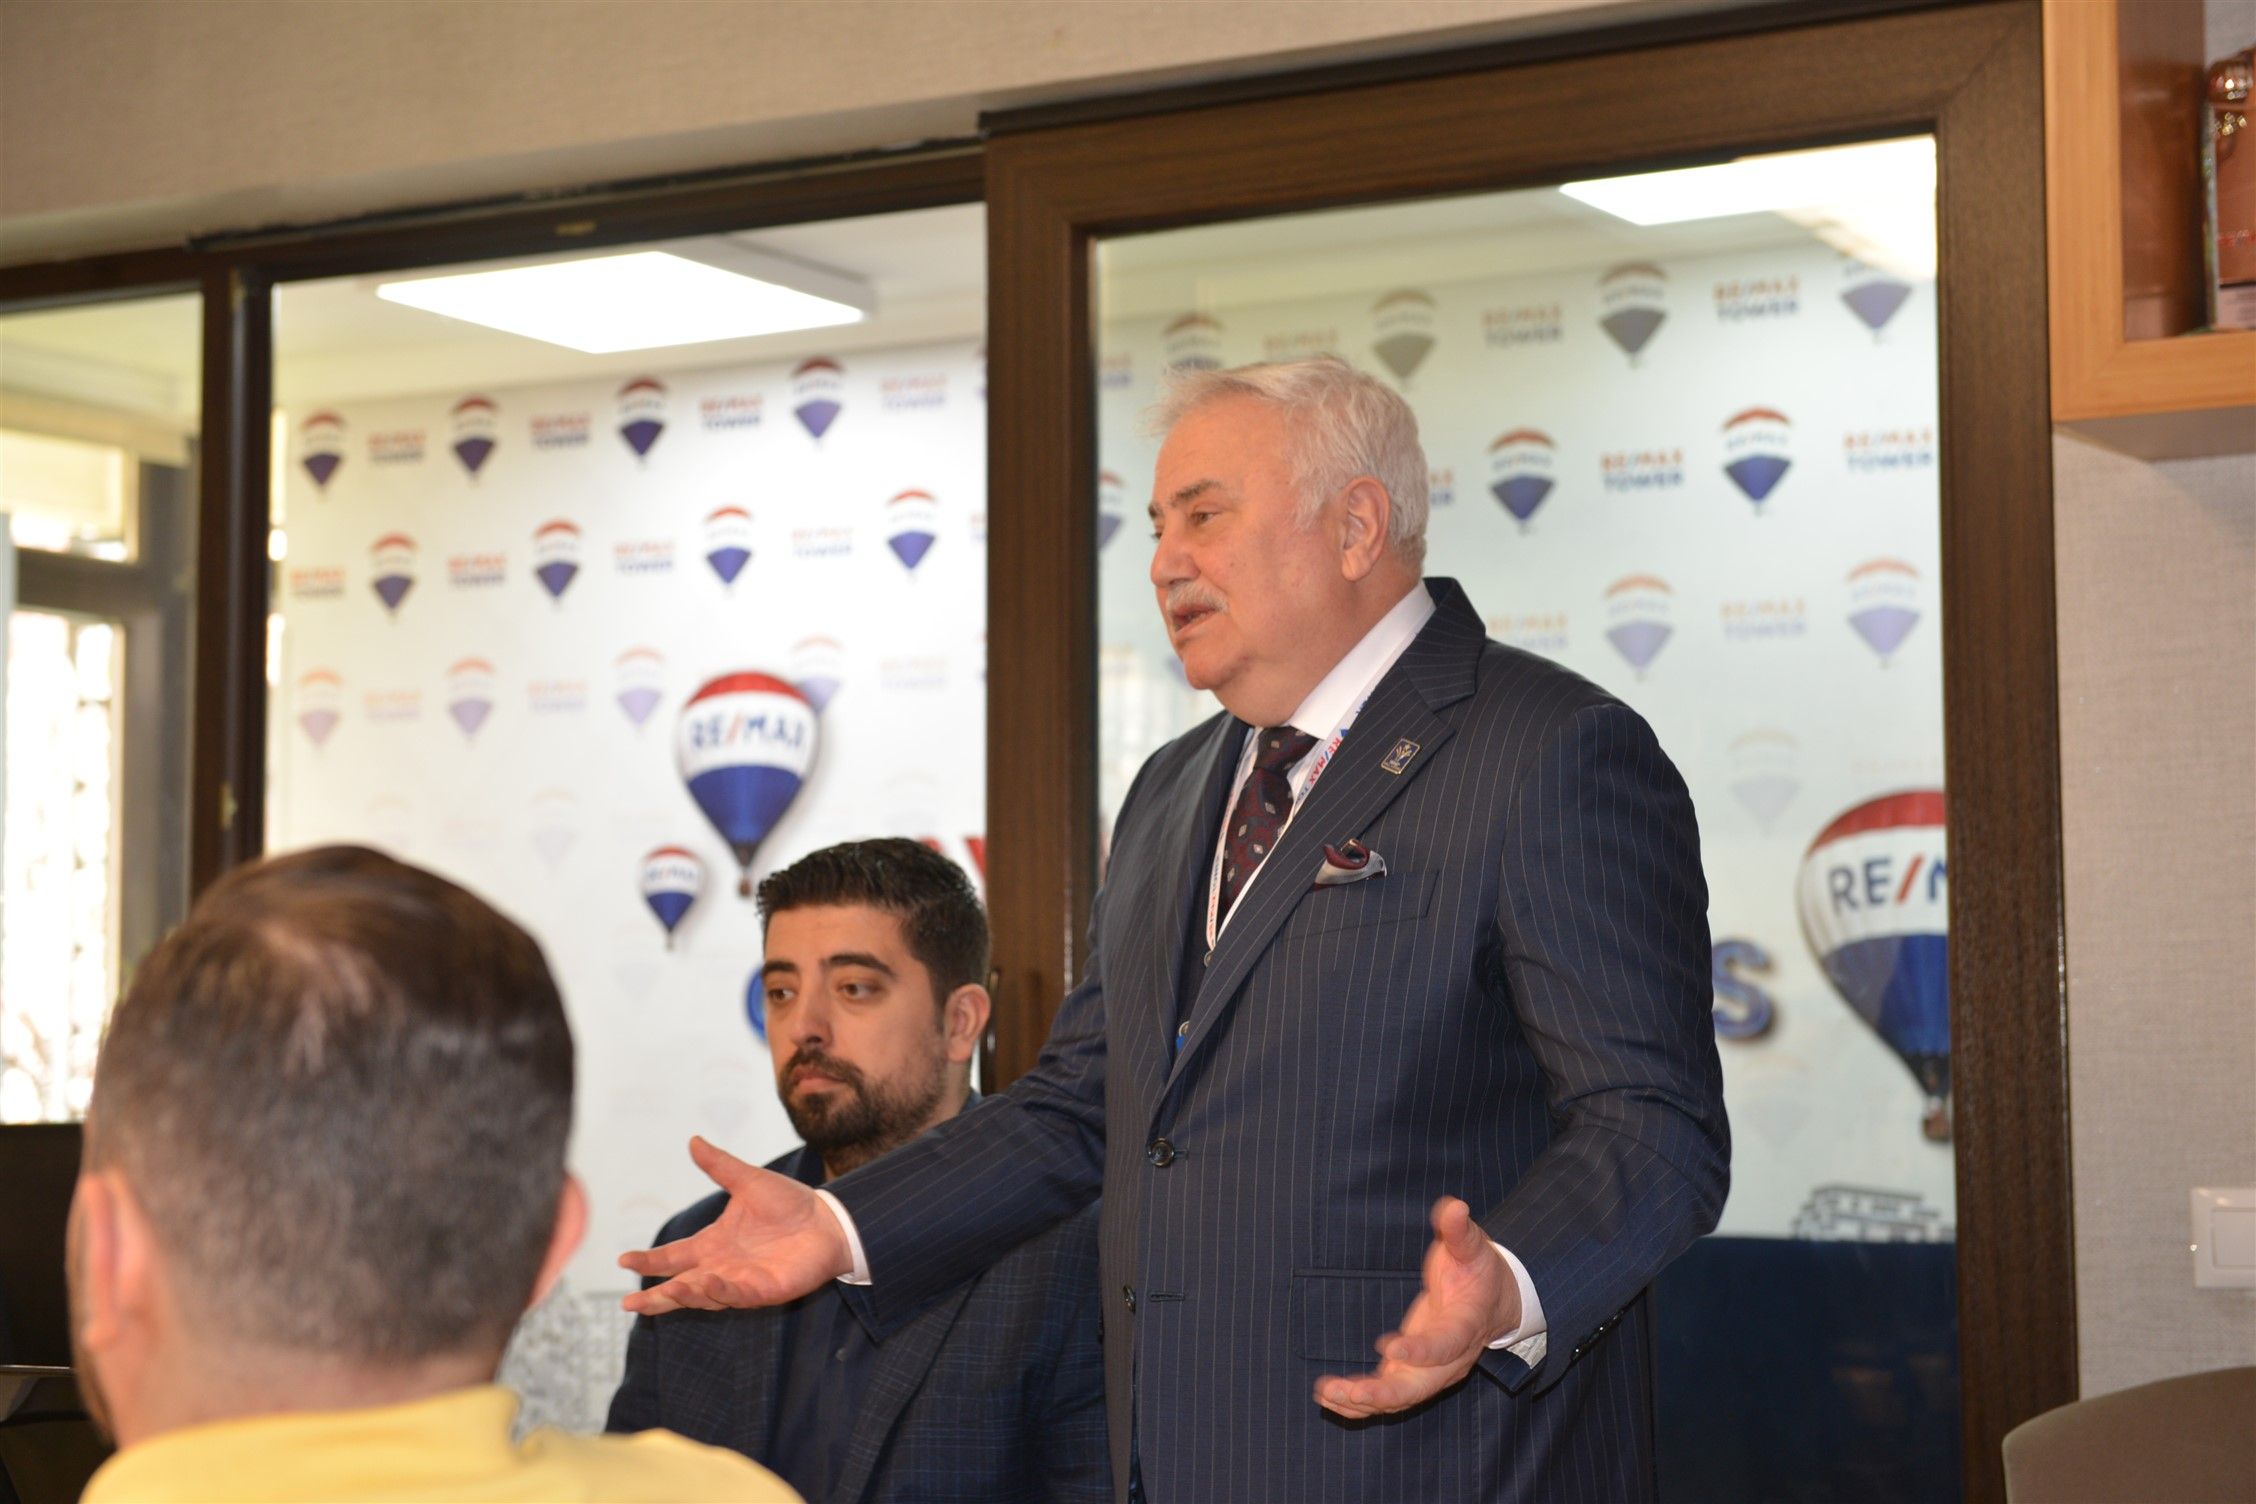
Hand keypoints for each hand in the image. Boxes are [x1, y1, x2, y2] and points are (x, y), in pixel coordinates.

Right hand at [618, 1136, 851, 1314]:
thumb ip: (720, 1166)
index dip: (650, 1259)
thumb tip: (693, 1140)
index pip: (674, 1255)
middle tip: (629, 1303)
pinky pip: (736, 1295)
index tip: (623, 1259)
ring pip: (703, 1296)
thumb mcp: (749, 1181)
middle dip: (656, 1296)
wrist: (829, 1220)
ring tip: (660, 1293)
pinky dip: (719, 1292)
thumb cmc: (789, 1203)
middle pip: (681, 1286)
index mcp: (714, 1243)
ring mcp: (741, 1281)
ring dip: (683, 1295)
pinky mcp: (764, 1290)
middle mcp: (722, 1266)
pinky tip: (705, 1283)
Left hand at [1313, 1197, 1518, 1419]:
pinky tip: (1327, 1397)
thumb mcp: (1474, 1247)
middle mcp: (1450, 1359)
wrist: (1494, 1302)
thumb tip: (1454, 1206)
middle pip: (1420, 1387)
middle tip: (1349, 1391)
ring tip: (1326, 1392)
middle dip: (1384, 1393)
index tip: (1386, 1345)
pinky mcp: (1412, 1372)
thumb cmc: (1480, 1270)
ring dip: (1363, 1401)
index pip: (1445, 1345)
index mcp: (1466, 1325)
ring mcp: (1430, 1370)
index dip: (1419, 1351)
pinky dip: (1359, 1402)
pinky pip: (1387, 1396)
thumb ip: (1460, 1231)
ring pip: (1400, 1398)